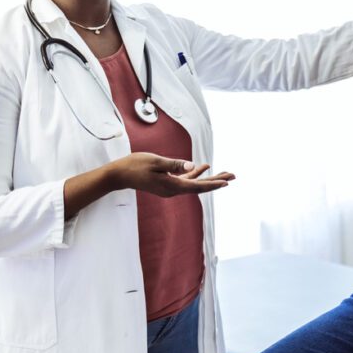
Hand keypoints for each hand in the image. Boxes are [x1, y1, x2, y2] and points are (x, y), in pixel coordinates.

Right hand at [109, 152, 234, 196]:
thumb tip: (193, 166)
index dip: (213, 184)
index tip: (227, 182)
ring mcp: (170, 187)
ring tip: (225, 173)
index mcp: (172, 186)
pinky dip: (196, 174)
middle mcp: (173, 190)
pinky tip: (204, 167)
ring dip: (210, 178)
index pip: (198, 186)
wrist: (119, 175)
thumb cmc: (135, 166)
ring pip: (195, 183)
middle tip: (233, 176)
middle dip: (217, 181)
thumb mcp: (156, 162)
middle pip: (200, 186)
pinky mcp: (167, 183)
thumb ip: (175, 164)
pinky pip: (186, 180)